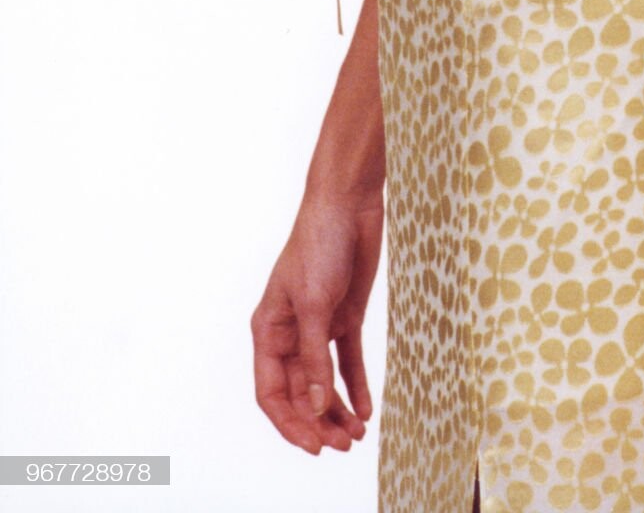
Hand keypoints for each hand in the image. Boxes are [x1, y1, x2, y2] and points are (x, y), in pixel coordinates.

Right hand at [250, 193, 383, 455]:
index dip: (290, 423)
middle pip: (299, 392)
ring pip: (324, 382)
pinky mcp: (345, 317)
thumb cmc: (319, 244)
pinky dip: (356, 385)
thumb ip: (314, 357)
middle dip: (319, 422)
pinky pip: (348, 361)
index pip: (271, 391)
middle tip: (343, 446)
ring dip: (338, 410)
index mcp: (269, 330)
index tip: (313, 446)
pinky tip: (367, 409)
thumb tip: (316, 406)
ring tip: (356, 436)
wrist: (349, 204)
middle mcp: (291, 334)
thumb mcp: (315, 304)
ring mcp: (319, 327)